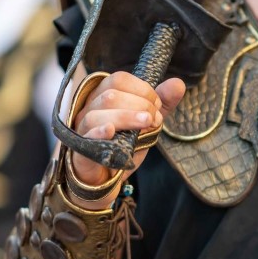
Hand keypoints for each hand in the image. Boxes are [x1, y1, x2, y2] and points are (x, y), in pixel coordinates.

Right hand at [70, 71, 184, 190]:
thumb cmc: (124, 145)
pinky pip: (85, 137)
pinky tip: (111, 131)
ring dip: (126, 117)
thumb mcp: (147, 122)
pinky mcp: (79, 150)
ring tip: (147, 124)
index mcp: (103, 96)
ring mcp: (81, 130)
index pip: (118, 79)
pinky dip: (99, 132)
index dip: (142, 89)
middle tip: (154, 119)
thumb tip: (178, 83)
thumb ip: (162, 103)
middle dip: (139, 105)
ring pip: (96, 115)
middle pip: (110, 96)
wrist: (107, 178)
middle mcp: (89, 109)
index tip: (157, 105)